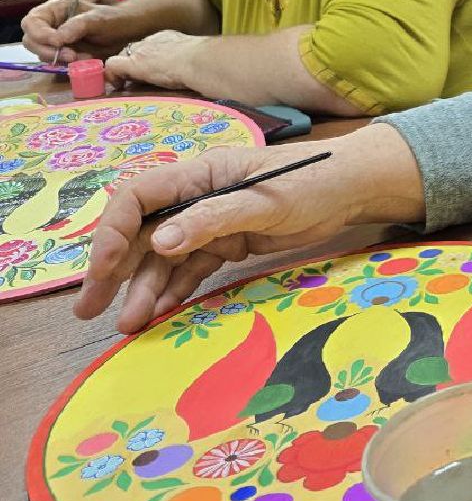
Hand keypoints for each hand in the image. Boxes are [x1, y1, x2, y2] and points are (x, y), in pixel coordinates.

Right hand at [21, 0, 125, 61]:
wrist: (125, 33)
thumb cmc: (111, 19)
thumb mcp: (97, 19)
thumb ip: (77, 26)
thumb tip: (58, 38)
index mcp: (53, 10)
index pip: (31, 22)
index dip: (40, 34)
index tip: (58, 43)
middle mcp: (48, 25)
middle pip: (31, 41)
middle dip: (49, 51)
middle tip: (72, 56)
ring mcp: (53, 41)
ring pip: (42, 55)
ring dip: (60, 60)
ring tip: (84, 57)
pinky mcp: (61, 54)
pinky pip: (56, 63)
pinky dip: (68, 65)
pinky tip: (85, 61)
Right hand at [75, 123, 424, 332]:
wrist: (353, 189)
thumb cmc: (313, 181)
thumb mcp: (266, 201)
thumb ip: (214, 219)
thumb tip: (160, 242)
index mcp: (200, 174)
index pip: (138, 197)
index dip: (114, 231)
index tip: (105, 268)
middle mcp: (196, 197)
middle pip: (141, 232)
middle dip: (113, 269)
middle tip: (90, 309)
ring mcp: (210, 222)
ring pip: (163, 257)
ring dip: (143, 288)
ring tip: (127, 325)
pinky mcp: (227, 243)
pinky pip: (190, 269)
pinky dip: (173, 290)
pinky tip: (157, 313)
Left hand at [104, 29, 204, 89]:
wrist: (202, 61)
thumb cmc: (207, 63)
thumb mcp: (196, 58)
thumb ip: (188, 61)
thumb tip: (196, 75)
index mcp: (169, 38)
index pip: (150, 45)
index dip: (147, 58)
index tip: (151, 70)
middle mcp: (153, 41)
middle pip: (134, 50)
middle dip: (132, 63)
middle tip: (134, 79)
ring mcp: (142, 52)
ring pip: (122, 56)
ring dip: (122, 70)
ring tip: (124, 85)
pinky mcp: (134, 63)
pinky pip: (112, 65)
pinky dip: (112, 76)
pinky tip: (118, 86)